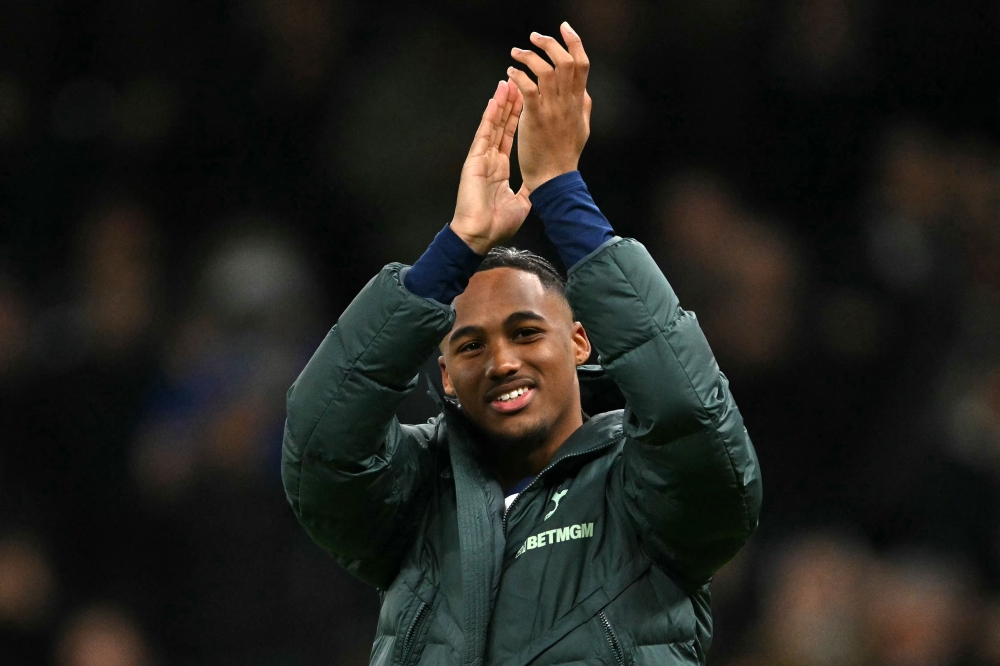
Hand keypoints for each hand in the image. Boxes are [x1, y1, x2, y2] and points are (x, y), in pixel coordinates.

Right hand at [450, 80, 531, 254]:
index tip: (525, 100)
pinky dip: (489, 117)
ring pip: (493, 125)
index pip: (510, 137)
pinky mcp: (474, 160)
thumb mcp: (521, 204)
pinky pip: (484, 134)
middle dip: (510, 104)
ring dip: (501, 104)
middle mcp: (490, 159)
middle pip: (502, 125)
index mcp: (500, 169)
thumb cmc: (497, 224)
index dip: (517, 118)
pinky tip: (495, 101)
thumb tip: (540, 183)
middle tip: (517, 82)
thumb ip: (529, 189)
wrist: (479, 234)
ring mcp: (481, 158)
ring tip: (507, 83)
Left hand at [508, 22, 591, 192]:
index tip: (564, 28)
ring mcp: (552, 110)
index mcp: (578, 103)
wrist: (555, 180)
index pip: (582, 64)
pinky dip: (519, 76)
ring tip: (516, 53)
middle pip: (564, 61)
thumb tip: (583, 91)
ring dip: (529, 57)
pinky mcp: (536, 119)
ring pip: (546, 70)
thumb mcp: (582, 129)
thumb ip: (582, 107)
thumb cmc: (565, 157)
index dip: (574, 42)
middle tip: (534, 37)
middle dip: (549, 44)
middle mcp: (568, 103)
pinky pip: (528, 88)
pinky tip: (510, 74)